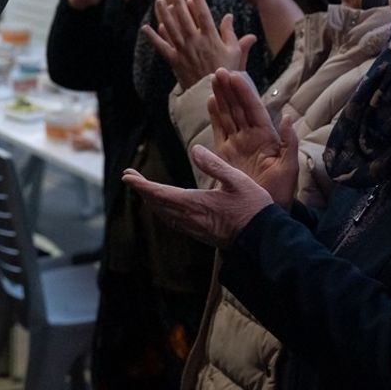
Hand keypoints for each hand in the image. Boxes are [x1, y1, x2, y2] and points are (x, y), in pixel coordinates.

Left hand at [121, 144, 273, 247]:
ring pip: (164, 214)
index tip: (127, 176)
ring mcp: (194, 228)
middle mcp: (190, 218)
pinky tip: (166, 206)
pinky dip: (163, 210)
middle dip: (142, 190)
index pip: (160, 193)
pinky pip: (174, 221)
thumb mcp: (237, 180)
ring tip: (145, 188)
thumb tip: (195, 149)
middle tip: (130, 177)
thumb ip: (215, 165)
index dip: (141, 185)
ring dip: (151, 200)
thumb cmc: (253, 208)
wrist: (263, 240)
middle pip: (157, 204)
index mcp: (195, 204)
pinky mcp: (200, 234)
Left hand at [141, 0, 256, 89]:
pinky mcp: (174, 60)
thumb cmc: (226, 72)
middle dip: (178, 1)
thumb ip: (232, 33)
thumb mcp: (235, 52)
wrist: (211, 93)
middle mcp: (195, 41)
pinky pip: (162, 46)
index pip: (203, 14)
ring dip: (164, 14)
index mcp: (211, 38)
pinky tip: (146, 27)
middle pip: (184, 17)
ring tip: (160, 1)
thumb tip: (230, 16)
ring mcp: (183, 50)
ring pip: (171, 28)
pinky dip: (153, 37)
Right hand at [207, 68, 298, 207]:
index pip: (254, 109)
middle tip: (220, 72)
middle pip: (238, 107)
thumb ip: (289, 143)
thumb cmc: (280, 191)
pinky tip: (211, 102)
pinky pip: (219, 130)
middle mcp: (251, 136)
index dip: (244, 93)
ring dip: (221, 97)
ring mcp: (237, 143)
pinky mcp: (225, 153)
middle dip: (230, 89)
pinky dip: (215, 116)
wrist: (263, 213)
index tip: (235, 76)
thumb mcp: (289, 168)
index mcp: (267, 137)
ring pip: (228, 115)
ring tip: (214, 81)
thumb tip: (286, 117)